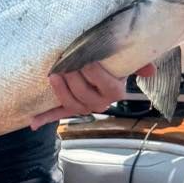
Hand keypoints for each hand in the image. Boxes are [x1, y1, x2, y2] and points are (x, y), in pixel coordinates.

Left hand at [29, 61, 155, 129]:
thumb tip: (150, 71)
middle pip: (85, 96)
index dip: (97, 75)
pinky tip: (33, 123)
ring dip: (60, 91)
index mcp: (115, 92)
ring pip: (71, 104)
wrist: (102, 66)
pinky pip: (56, 114)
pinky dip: (44, 118)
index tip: (89, 61)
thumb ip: (140, 63)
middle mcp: (99, 103)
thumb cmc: (114, 61)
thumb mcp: (128, 59)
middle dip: (74, 79)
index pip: (108, 87)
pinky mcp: (67, 106)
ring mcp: (82, 106)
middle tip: (67, 63)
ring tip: (54, 74)